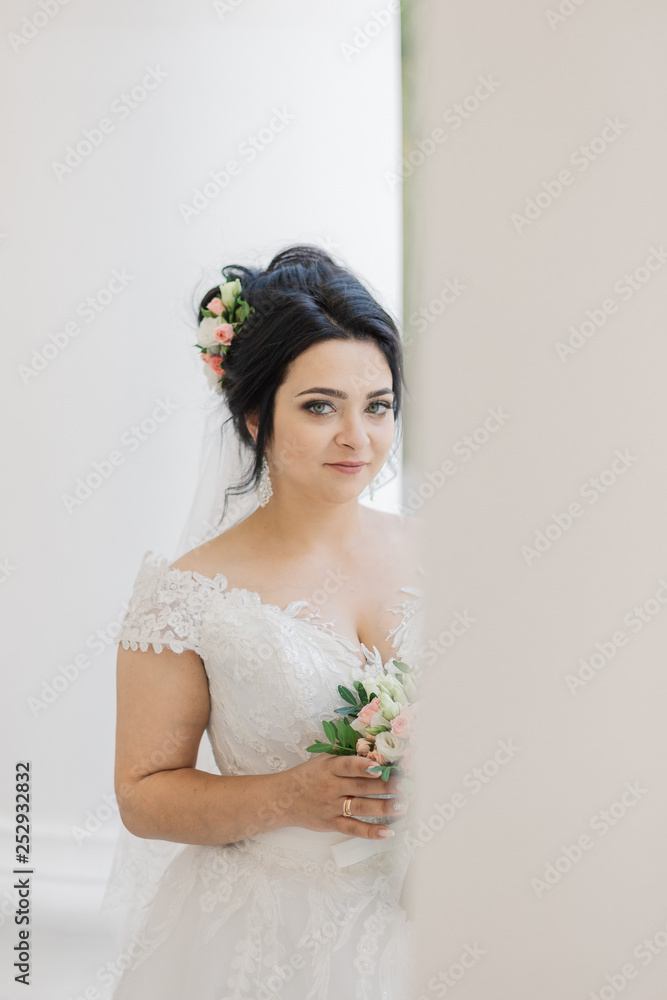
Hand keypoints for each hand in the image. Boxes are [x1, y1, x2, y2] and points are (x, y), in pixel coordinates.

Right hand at [283, 753, 408, 838]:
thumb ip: (345, 755)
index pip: (349, 765)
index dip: (366, 766)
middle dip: (386, 786)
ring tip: (404, 806)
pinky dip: (370, 831)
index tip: (383, 765)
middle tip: (407, 786)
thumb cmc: (308, 775)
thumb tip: (371, 745)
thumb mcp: (322, 759)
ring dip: (384, 807)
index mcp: (330, 767)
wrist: (282, 798)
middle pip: (362, 786)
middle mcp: (331, 786)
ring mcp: (332, 806)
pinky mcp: (331, 823)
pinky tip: (387, 832)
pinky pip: (353, 828)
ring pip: (361, 807)